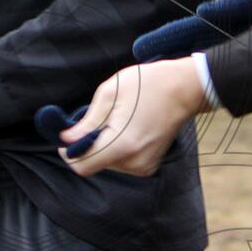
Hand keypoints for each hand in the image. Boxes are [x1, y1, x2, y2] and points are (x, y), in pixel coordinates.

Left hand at [61, 58, 207, 177]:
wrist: (184, 88)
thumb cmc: (147, 84)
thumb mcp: (110, 93)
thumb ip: (87, 122)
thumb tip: (67, 139)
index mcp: (122, 144)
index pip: (83, 166)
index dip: (70, 154)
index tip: (68, 138)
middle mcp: (134, 162)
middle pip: (95, 163)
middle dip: (90, 144)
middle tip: (101, 118)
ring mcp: (144, 166)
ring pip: (107, 162)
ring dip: (104, 144)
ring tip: (119, 120)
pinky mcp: (149, 165)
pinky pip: (122, 162)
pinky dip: (117, 148)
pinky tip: (129, 128)